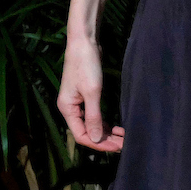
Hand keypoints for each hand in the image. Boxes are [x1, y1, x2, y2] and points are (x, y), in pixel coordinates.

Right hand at [57, 33, 122, 152]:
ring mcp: (78, 102)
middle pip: (87, 132)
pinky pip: (94, 116)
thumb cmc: (86, 65)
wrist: (84, 42)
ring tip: (123, 136)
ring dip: (106, 132)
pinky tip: (116, 127)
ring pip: (91, 124)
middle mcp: (70, 108)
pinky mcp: (86, 96)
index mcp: (67, 109)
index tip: (116, 146)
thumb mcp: (92, 92)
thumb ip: (94, 117)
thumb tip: (97, 139)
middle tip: (123, 143)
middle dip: (105, 139)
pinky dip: (105, 122)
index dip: (98, 144)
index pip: (81, 135)